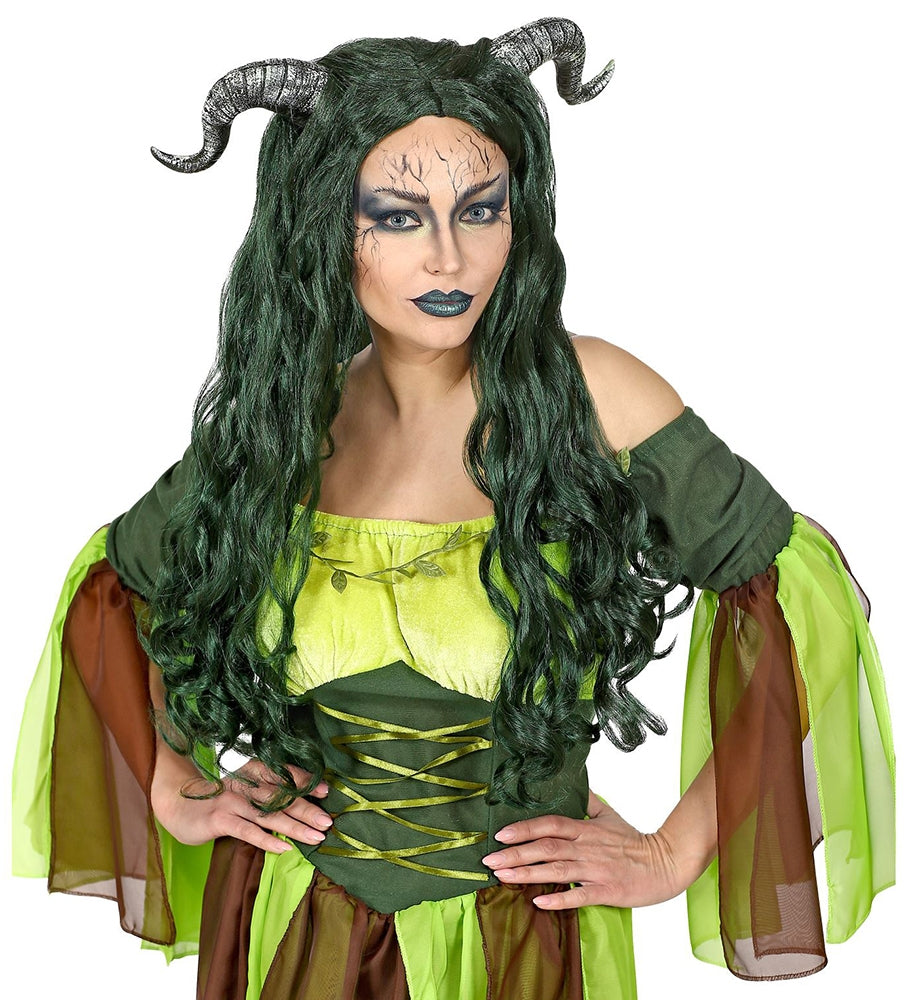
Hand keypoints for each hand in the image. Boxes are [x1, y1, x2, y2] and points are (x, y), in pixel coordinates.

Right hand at [151, 758, 334, 854]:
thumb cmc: (215, 799)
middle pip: (281, 798)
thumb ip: (264, 792)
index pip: (283, 775)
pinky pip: (248, 830)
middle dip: (308, 809)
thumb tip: (298, 803)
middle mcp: (245, 784)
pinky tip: (284, 848)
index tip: (326, 791)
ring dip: (295, 827)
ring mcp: (232, 801)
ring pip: (269, 815)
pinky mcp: (220, 819)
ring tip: (316, 837)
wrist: (175, 803)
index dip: (304, 782)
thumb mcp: (241, 790)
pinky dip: (267, 840)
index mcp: (252, 773)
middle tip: (329, 822)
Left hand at [479, 788, 684, 908]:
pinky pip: (579, 896)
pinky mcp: (607, 891)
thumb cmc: (635, 841)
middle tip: (489, 861)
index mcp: (585, 829)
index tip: (500, 834)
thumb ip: (588, 801)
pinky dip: (559, 898)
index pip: (549, 824)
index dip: (524, 829)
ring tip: (503, 878)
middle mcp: (587, 848)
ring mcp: (596, 870)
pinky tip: (539, 902)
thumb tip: (572, 784)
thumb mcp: (609, 814)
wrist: (666, 862)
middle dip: (515, 853)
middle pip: (546, 848)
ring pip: (556, 870)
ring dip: (527, 874)